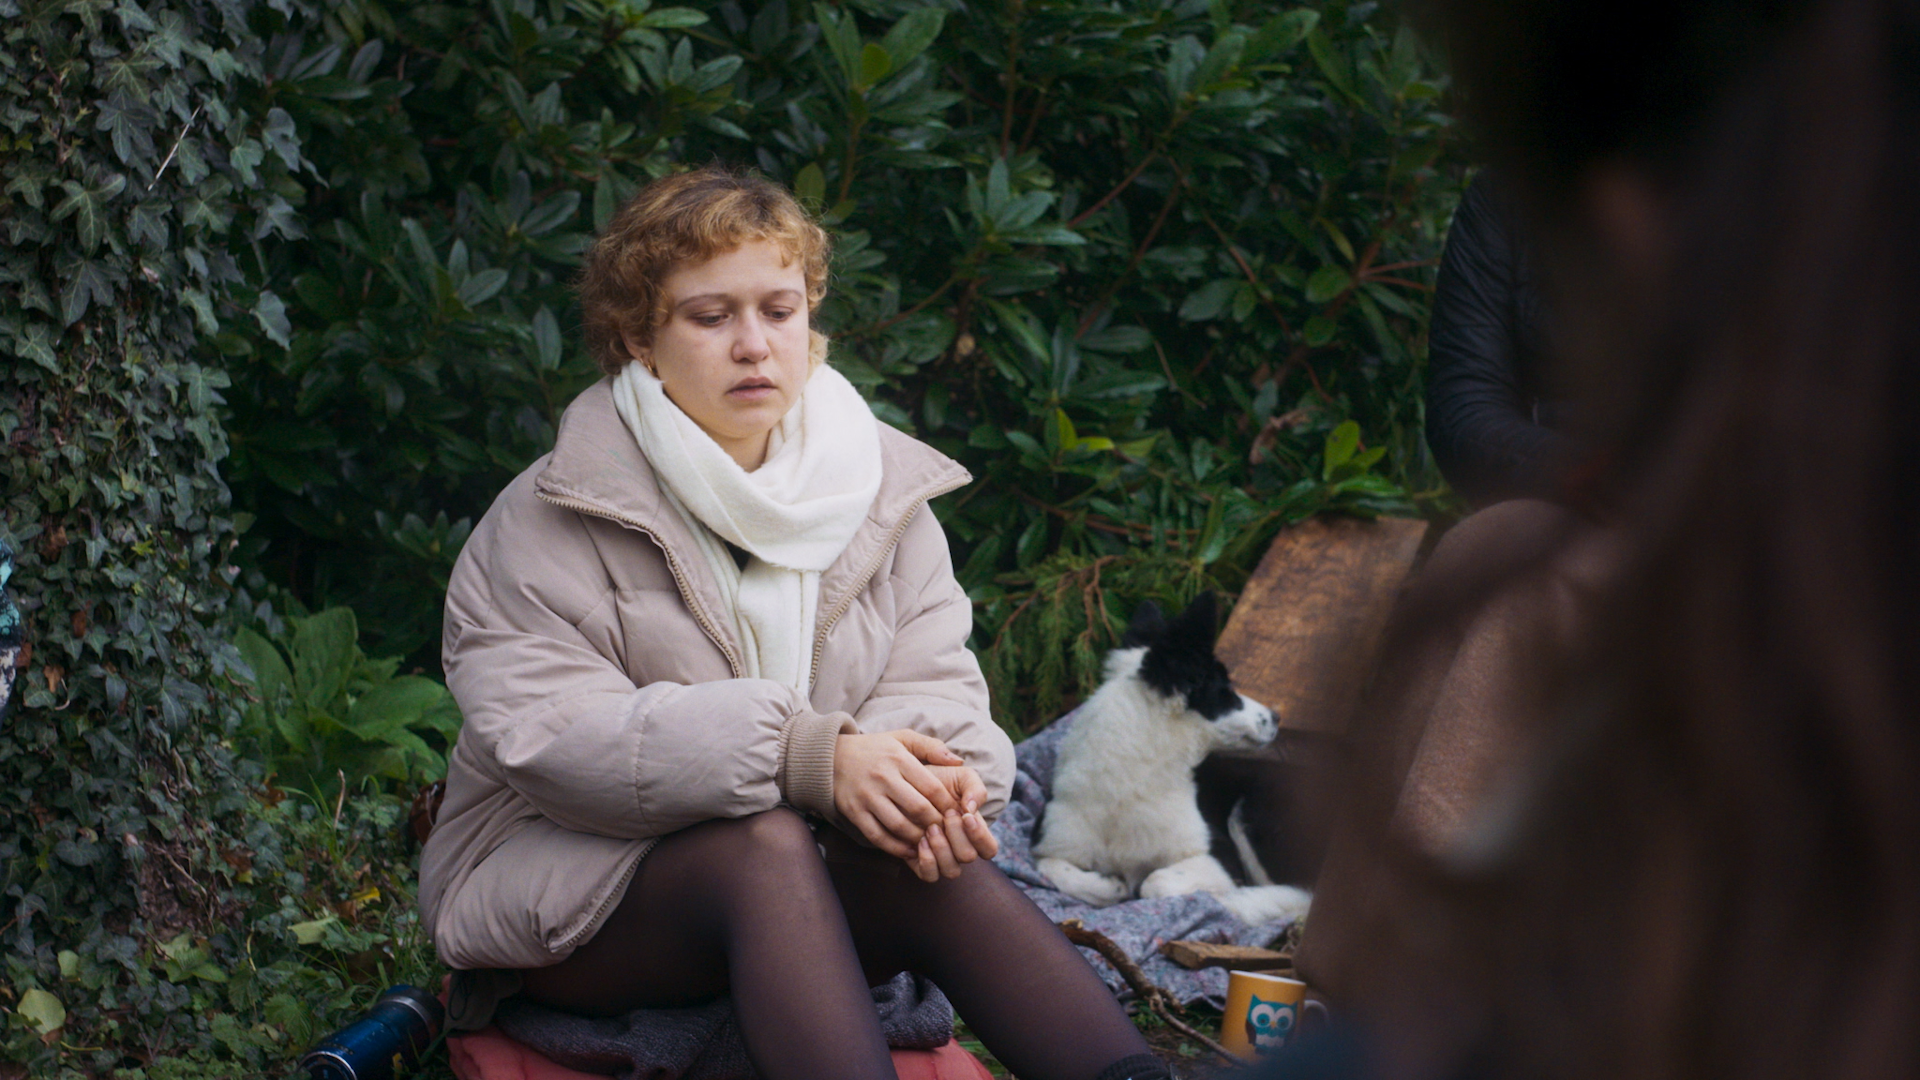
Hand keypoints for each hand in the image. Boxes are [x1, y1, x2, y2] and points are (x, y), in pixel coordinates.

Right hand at [833, 730, 962, 861]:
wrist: (831, 757)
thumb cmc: (875, 749)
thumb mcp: (902, 738)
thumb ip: (931, 747)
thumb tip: (959, 761)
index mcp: (898, 759)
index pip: (932, 787)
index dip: (948, 805)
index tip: (956, 814)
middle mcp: (883, 778)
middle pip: (918, 809)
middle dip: (937, 824)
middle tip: (947, 832)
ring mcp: (867, 796)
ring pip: (899, 825)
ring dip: (918, 838)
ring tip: (930, 841)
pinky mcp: (854, 812)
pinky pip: (878, 836)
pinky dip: (895, 847)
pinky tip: (909, 850)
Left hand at [910, 766, 997, 880]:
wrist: (909, 783)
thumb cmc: (940, 780)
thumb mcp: (962, 777)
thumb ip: (975, 789)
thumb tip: (971, 809)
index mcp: (974, 832)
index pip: (989, 849)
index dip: (980, 836)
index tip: (965, 816)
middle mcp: (960, 849)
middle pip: (968, 857)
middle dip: (956, 835)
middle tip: (944, 815)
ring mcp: (941, 858)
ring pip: (951, 871)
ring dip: (942, 848)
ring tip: (931, 828)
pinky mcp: (921, 863)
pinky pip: (929, 875)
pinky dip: (927, 860)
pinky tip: (920, 840)